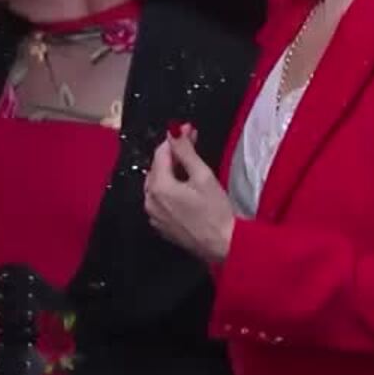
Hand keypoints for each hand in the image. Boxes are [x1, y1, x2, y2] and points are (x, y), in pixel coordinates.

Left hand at [144, 126, 235, 263]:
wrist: (223, 245)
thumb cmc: (216, 212)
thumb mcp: (203, 176)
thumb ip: (185, 151)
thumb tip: (174, 130)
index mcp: (159, 186)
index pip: (161, 153)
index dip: (176, 139)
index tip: (190, 130)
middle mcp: (150, 201)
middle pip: (157, 168)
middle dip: (172, 154)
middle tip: (192, 143)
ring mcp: (154, 215)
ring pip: (157, 184)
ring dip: (171, 171)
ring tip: (190, 165)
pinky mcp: (161, 225)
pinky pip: (160, 200)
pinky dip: (170, 190)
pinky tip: (186, 189)